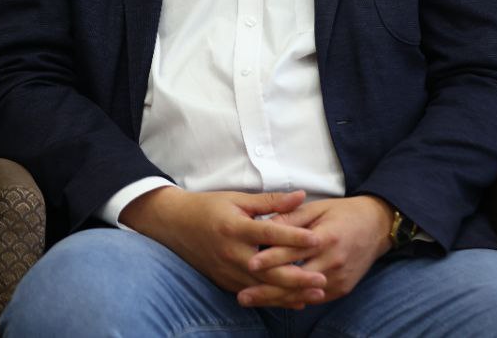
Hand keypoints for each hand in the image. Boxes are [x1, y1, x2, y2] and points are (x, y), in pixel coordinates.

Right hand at [119, 187, 329, 308]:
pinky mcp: (226, 282)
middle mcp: (231, 254)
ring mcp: (227, 272)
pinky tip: (294, 301)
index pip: (270, 234)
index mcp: (235, 228)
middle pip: (269, 270)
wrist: (175, 225)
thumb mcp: (238, 199)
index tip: (317, 239)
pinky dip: (275, 298)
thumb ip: (270, 201)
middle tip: (322, 280)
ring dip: (290, 293)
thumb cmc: (208, 207)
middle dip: (297, 278)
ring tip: (315, 295)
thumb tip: (300, 195)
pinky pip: (254, 293)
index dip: (294, 237)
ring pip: (263, 288)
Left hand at [239, 195, 393, 306]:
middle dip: (267, 290)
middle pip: (295, 279)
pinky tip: (273, 302)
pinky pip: (313, 298)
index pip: (293, 251)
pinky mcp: (342, 289)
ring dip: (275, 299)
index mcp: (326, 237)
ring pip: (302, 294)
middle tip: (242, 295)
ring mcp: (339, 278)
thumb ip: (291, 216)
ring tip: (251, 300)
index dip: (271, 258)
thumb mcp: (317, 208)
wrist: (377, 226)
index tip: (249, 264)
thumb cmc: (343, 213)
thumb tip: (265, 225)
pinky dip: (293, 300)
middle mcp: (333, 261)